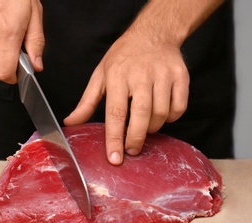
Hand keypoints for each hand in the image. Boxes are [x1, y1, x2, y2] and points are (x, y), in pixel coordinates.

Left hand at [64, 29, 188, 164]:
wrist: (154, 34)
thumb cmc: (123, 57)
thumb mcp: (101, 75)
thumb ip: (87, 102)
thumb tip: (71, 123)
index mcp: (118, 75)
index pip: (116, 112)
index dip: (115, 138)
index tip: (115, 158)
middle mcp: (141, 74)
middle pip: (141, 115)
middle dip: (135, 139)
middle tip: (130, 150)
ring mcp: (163, 75)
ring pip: (161, 114)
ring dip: (152, 128)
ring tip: (143, 127)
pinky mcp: (180, 77)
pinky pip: (178, 108)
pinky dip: (170, 118)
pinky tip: (160, 114)